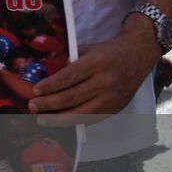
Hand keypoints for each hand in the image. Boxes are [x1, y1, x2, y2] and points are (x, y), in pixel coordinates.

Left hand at [28, 17, 161, 117]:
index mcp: (96, 63)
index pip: (68, 78)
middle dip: (49, 104)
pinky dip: (76, 122)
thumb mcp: (87, 49)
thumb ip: (69, 61)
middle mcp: (105, 81)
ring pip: (82, 113)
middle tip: (32, 106)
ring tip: (43, 120)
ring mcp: (112, 97)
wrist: (138, 55)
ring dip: (59, 119)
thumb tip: (47, 75)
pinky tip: (62, 122)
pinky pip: (93, 119)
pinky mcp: (117, 108)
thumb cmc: (108, 51)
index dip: (50, 86)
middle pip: (72, 97)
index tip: (35, 91)